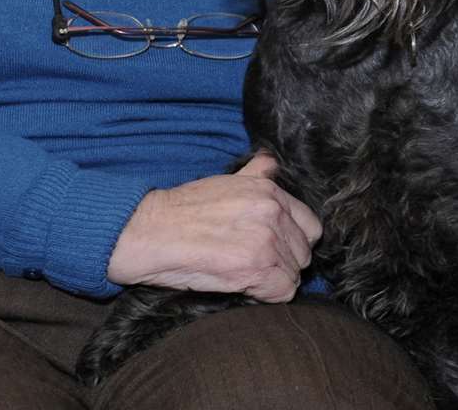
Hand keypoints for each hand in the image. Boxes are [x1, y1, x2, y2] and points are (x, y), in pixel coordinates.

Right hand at [106, 151, 322, 301]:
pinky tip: (242, 287)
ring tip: (241, 274)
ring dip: (272, 280)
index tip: (271, 250)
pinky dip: (266, 296)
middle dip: (283, 263)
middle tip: (251, 266)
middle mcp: (273, 210)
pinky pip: (283, 292)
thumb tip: (270, 162)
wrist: (147, 230)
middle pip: (304, 253)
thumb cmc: (180, 210)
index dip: (292, 242)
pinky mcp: (255, 265)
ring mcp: (267, 238)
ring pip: (294, 274)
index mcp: (269, 189)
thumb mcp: (224, 181)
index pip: (310, 225)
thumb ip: (254, 174)